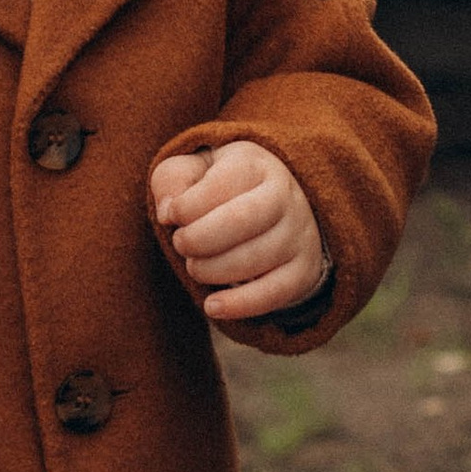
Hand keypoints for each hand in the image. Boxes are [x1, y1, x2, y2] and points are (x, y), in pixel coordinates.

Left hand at [149, 142, 324, 324]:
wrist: (273, 209)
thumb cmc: (220, 190)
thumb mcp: (192, 171)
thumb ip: (172, 180)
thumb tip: (167, 211)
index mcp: (254, 165)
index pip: (220, 184)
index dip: (185, 206)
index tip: (170, 216)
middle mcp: (284, 195)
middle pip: (242, 218)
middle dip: (199, 238)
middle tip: (180, 244)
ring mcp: (299, 234)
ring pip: (255, 258)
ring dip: (212, 270)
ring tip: (195, 267)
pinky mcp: (303, 270)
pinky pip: (274, 292)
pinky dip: (240, 304)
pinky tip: (212, 306)